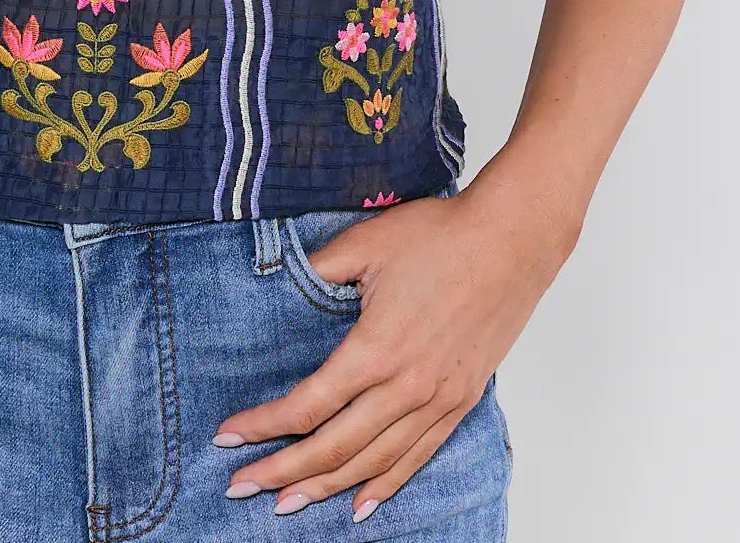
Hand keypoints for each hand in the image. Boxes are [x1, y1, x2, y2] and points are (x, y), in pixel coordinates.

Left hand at [212, 178, 566, 519]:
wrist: (512, 240)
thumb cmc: (440, 234)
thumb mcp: (365, 242)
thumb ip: (318, 269)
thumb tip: (275, 277)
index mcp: (375, 349)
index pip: (307, 406)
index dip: (262, 426)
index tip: (227, 437)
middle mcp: (406, 387)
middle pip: (333, 448)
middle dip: (282, 471)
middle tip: (240, 486)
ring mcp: (437, 400)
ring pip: (372, 462)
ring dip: (326, 487)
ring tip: (287, 502)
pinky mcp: (460, 401)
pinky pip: (417, 457)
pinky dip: (385, 485)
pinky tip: (361, 504)